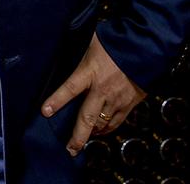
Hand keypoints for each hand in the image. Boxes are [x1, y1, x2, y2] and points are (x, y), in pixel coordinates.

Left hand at [41, 33, 146, 156]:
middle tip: (69, 149)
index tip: (44, 111)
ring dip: (92, 133)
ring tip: (82, 140)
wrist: (145, 48)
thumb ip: (78, 50)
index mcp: (90, 72)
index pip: (69, 88)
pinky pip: (117, 122)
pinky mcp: (130, 104)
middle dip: (77, 136)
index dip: (56, 101)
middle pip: (87, 118)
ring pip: (103, 124)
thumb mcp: (91, 41)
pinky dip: (107, 129)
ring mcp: (117, 99)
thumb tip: (62, 45)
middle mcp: (103, 89)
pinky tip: (101, 131)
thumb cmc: (115, 41)